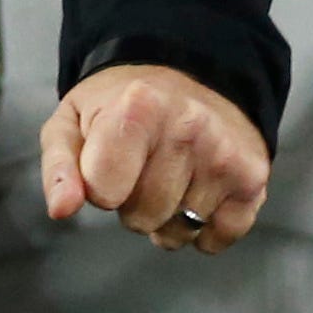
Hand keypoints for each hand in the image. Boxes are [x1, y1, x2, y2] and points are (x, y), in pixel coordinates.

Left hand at [37, 63, 267, 252]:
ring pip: (179, 233)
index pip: (103, 191)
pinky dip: (203, 228)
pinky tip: (197, 191)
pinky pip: (217, 239)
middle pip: (142, 217)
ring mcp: (225, 155)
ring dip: (167, 216)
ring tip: (170, 175)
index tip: (107, 161)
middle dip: (133, 203)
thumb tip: (61, 210)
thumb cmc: (120, 105)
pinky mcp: (252, 178)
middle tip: (141, 166)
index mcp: (138, 107)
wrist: (188, 73)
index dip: (99, 185)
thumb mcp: (74, 122)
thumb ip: (59, 167)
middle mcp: (189, 127)